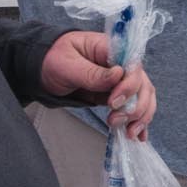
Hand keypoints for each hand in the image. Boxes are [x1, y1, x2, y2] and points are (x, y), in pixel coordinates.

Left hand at [40, 30, 156, 140]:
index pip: (133, 66)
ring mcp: (121, 80)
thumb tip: (118, 74)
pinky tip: (139, 135)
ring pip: (144, 97)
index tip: (112, 102)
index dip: (129, 86)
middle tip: (115, 119)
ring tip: (128, 132)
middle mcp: (122, 64)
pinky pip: (134, 106)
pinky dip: (140, 121)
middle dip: (135, 106)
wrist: (43, 69)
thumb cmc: (53, 60)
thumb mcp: (67, 65)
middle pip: (143, 84)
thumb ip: (92, 73)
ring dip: (140, 116)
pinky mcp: (117, 94)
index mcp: (111, 51)